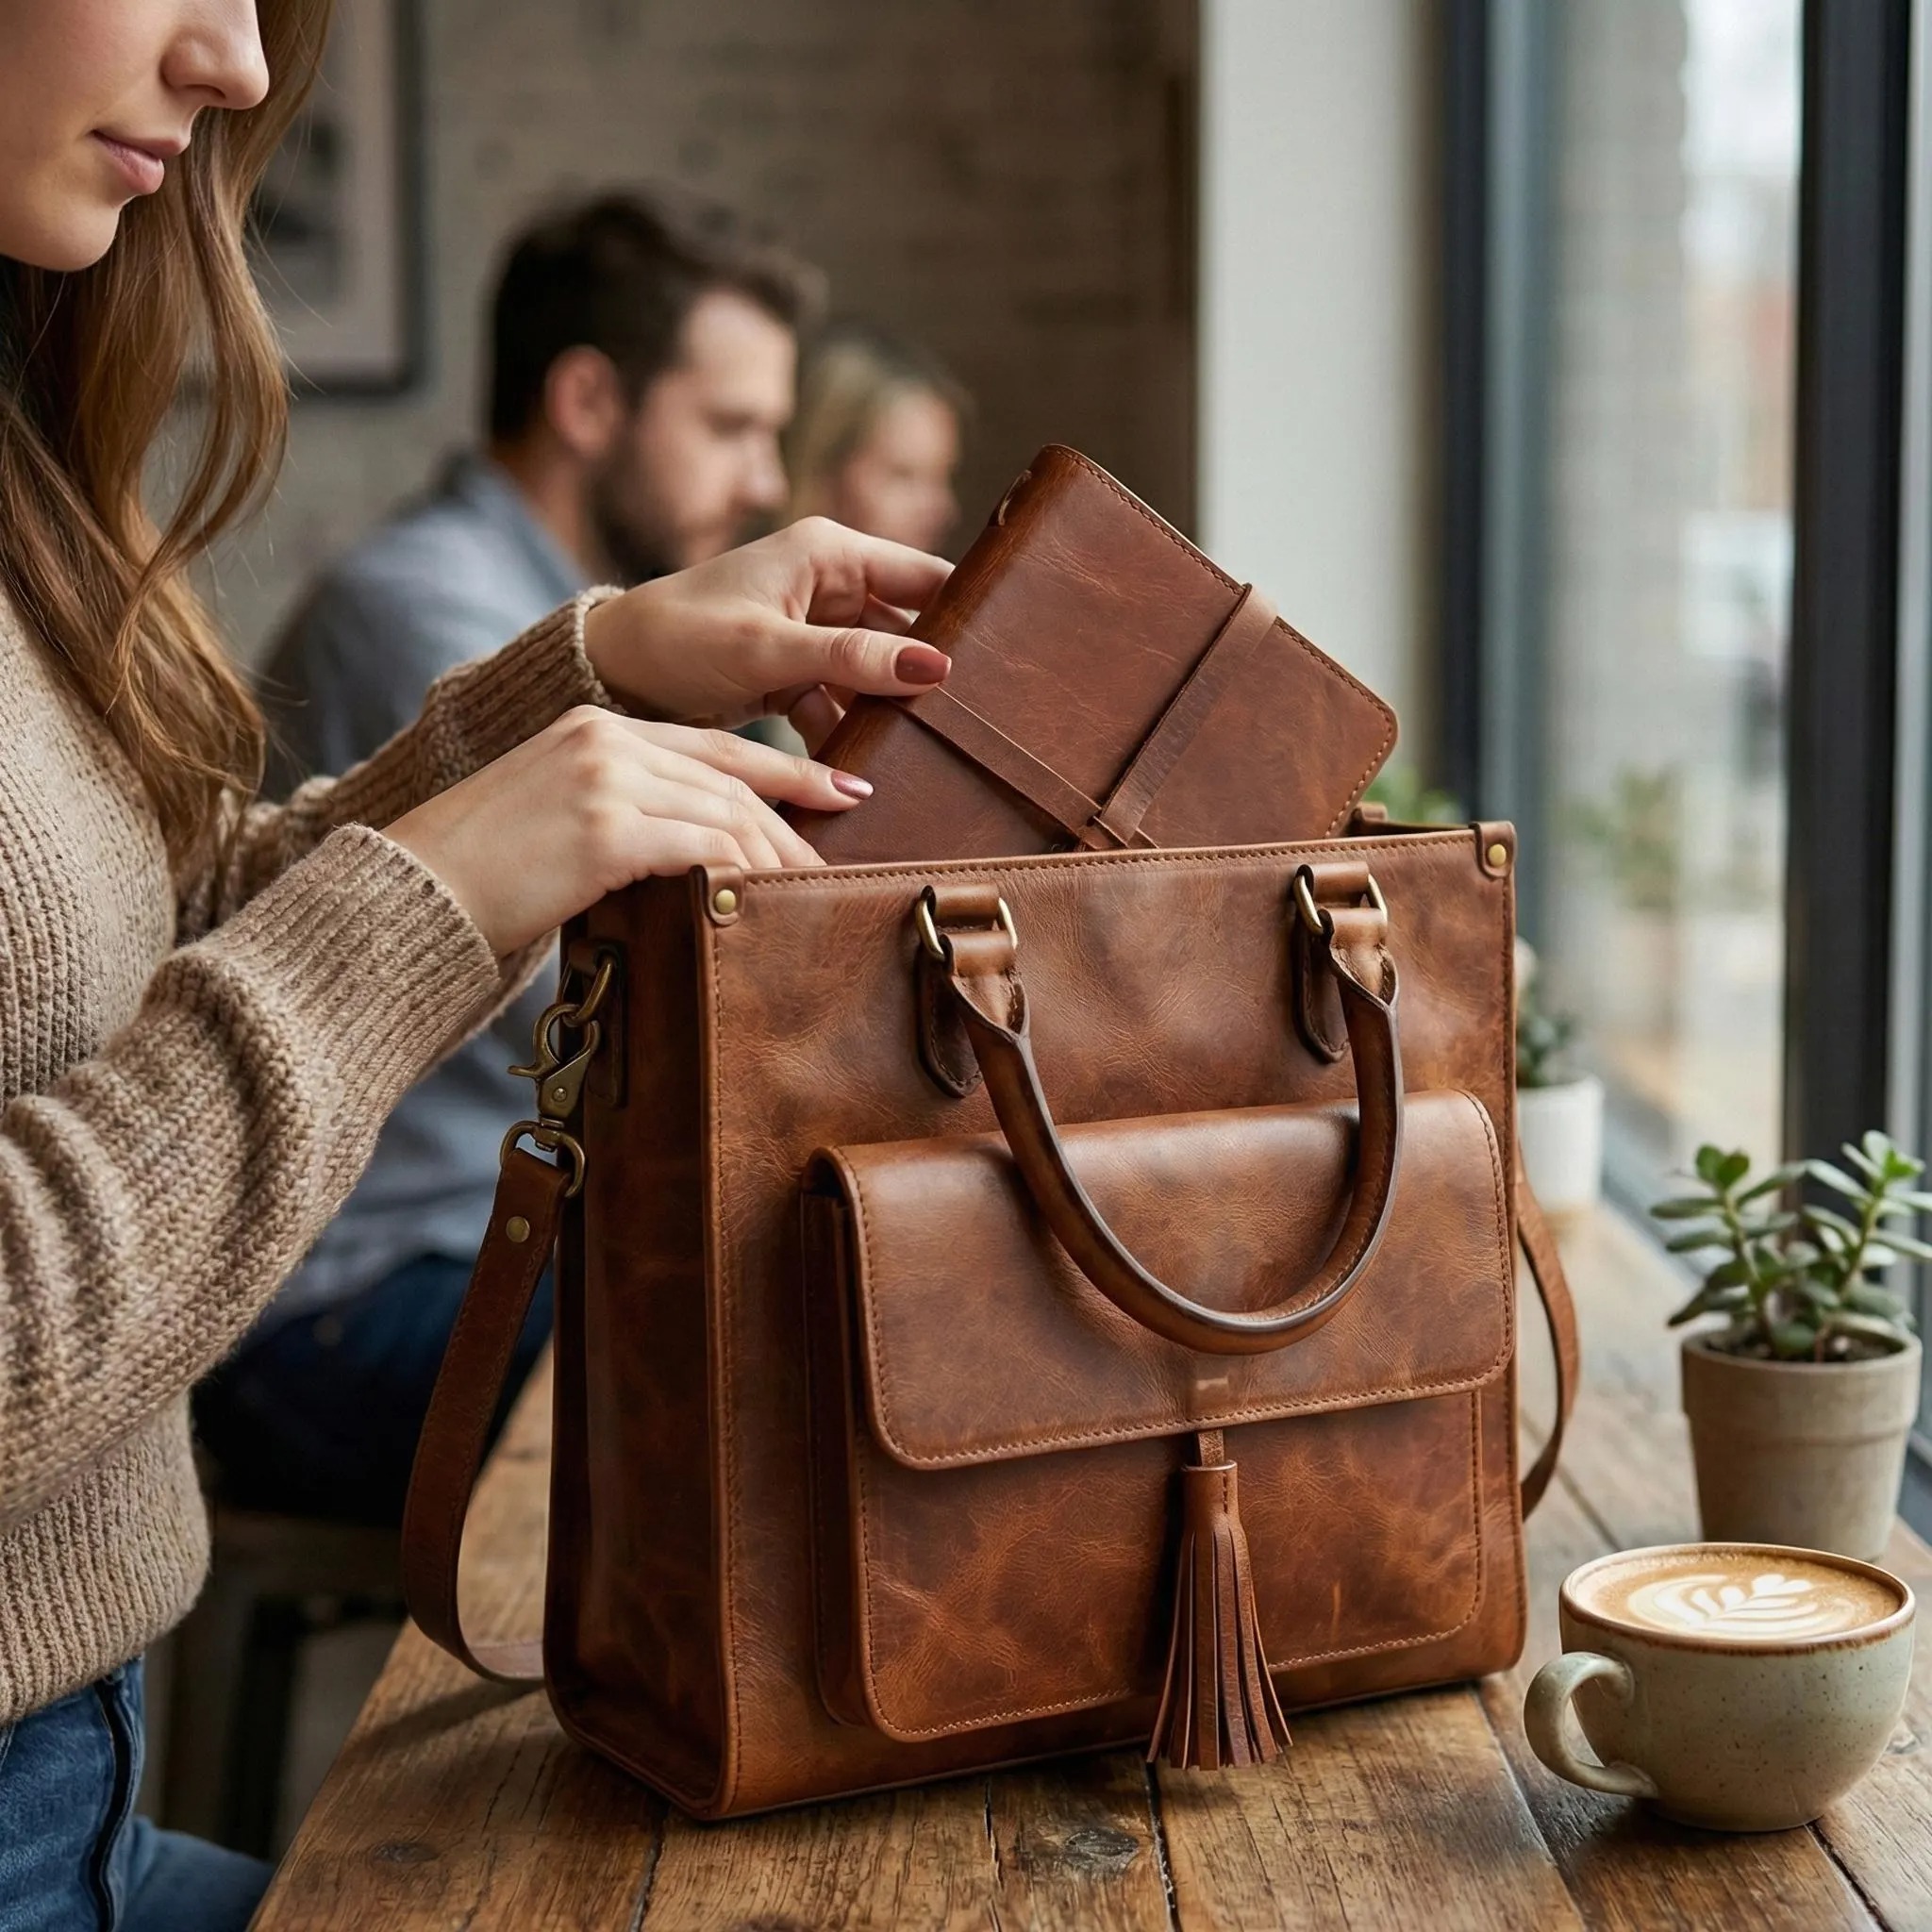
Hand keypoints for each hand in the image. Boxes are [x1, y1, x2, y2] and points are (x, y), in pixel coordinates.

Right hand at [386, 707, 868, 954]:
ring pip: (725, 811)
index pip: (712, 743)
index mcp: (593, 725)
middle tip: (843, 848)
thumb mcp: (553, 821)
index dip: (783, 766)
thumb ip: (619, 817)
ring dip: (775, 855)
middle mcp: (603, 737)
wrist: (409, 896)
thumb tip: (689, 860)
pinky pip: (703, 846)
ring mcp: (604, 778)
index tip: (836, 788)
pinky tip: (765, 898)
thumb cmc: (476, 877)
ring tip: (811, 890)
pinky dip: (741, 872)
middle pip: (729, 777)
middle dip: (794, 814)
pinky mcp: (604, 827)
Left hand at [581, 516, 951, 748]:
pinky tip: (866, 772)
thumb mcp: (769, 648)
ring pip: (877, 675)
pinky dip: (851, 734)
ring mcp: (814, 633)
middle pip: (908, 629)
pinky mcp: (796, 675)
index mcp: (829, 553)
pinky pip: (843, 704)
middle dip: (930, 674)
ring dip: (890, 714)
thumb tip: (936, 667)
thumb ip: (853, 657)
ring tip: (926, 758)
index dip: (967, 612)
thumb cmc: (678, 638)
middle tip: (972, 722)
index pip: (926, 574)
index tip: (1007, 658)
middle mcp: (829, 585)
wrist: (609, 677)